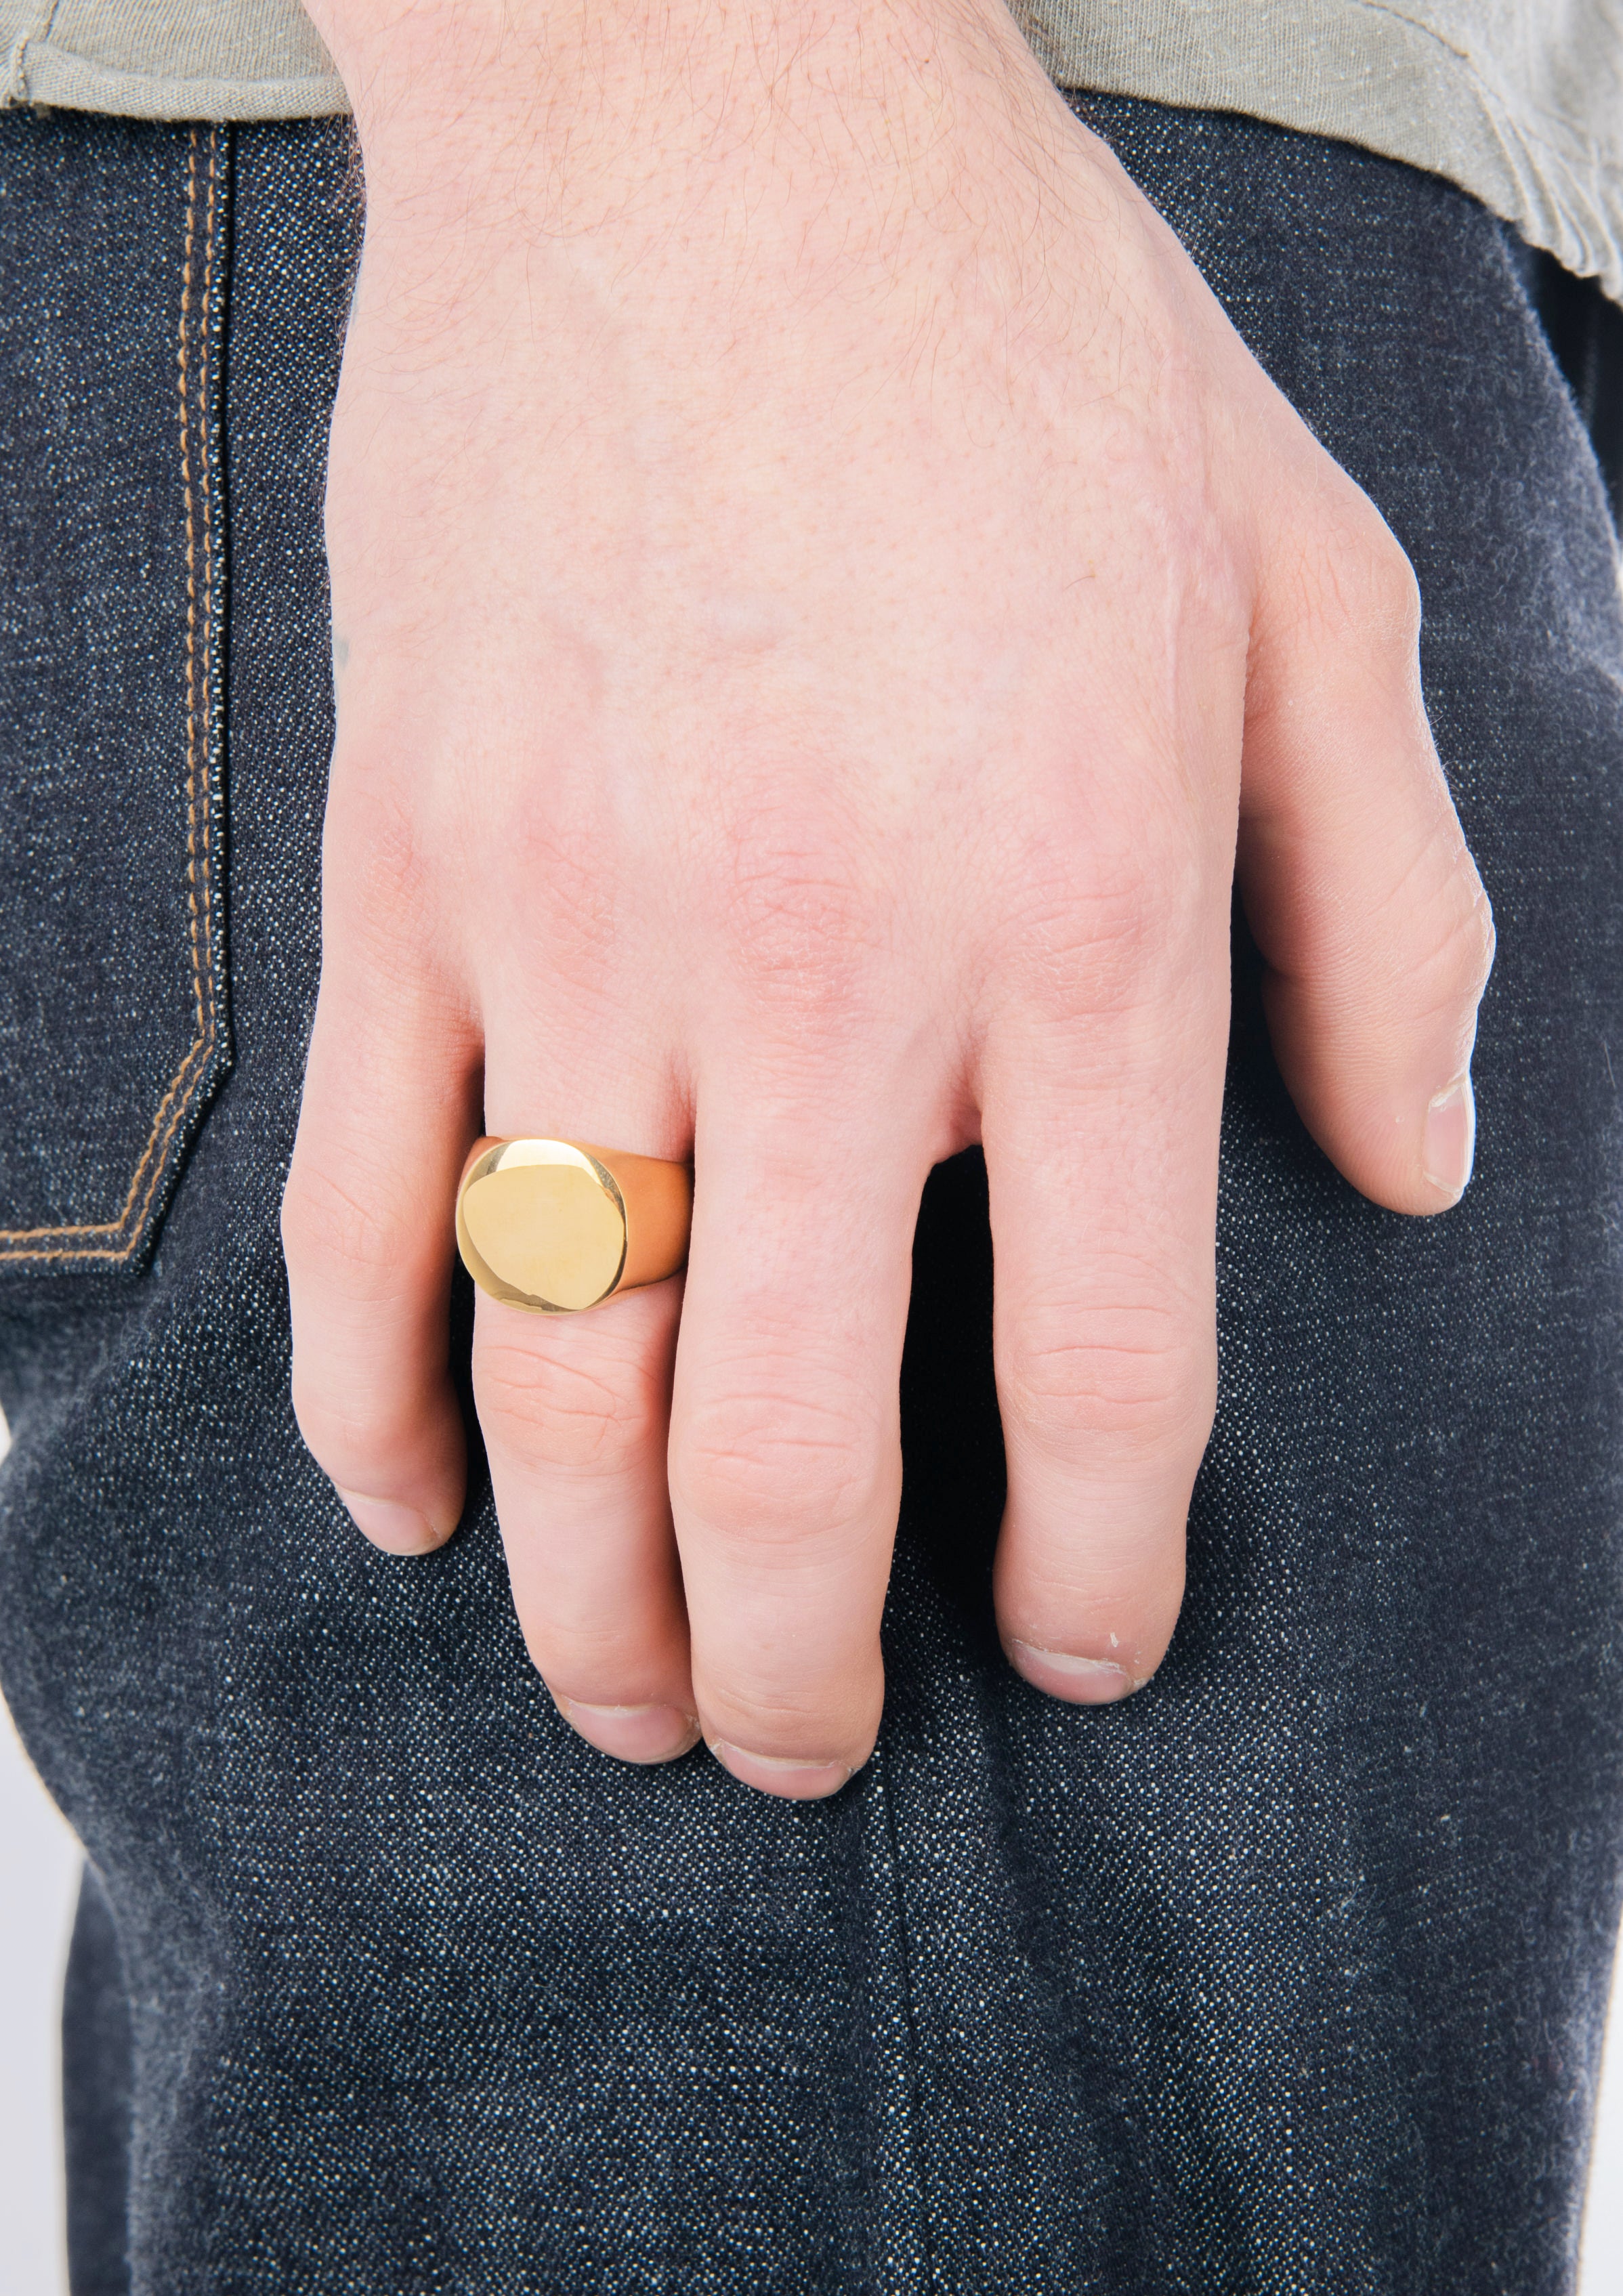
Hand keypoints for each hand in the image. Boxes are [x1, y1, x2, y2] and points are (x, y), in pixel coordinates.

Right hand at [282, 0, 1491, 1797]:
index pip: (1105, 1373)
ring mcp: (580, 931)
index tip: (1078, 1650)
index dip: (1102, 1572)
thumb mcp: (1312, 589)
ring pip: (562, 1375)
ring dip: (591, 1598)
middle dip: (801, 1665)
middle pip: (796, 1448)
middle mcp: (824, 972)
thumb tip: (1410, 1175)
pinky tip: (418, 1510)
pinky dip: (371, 1401)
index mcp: (1078, 921)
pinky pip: (366, 1206)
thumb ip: (1387, 910)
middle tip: (809, 1754)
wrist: (706, 116)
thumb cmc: (1030, 349)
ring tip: (634, 1704)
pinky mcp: (409, 870)